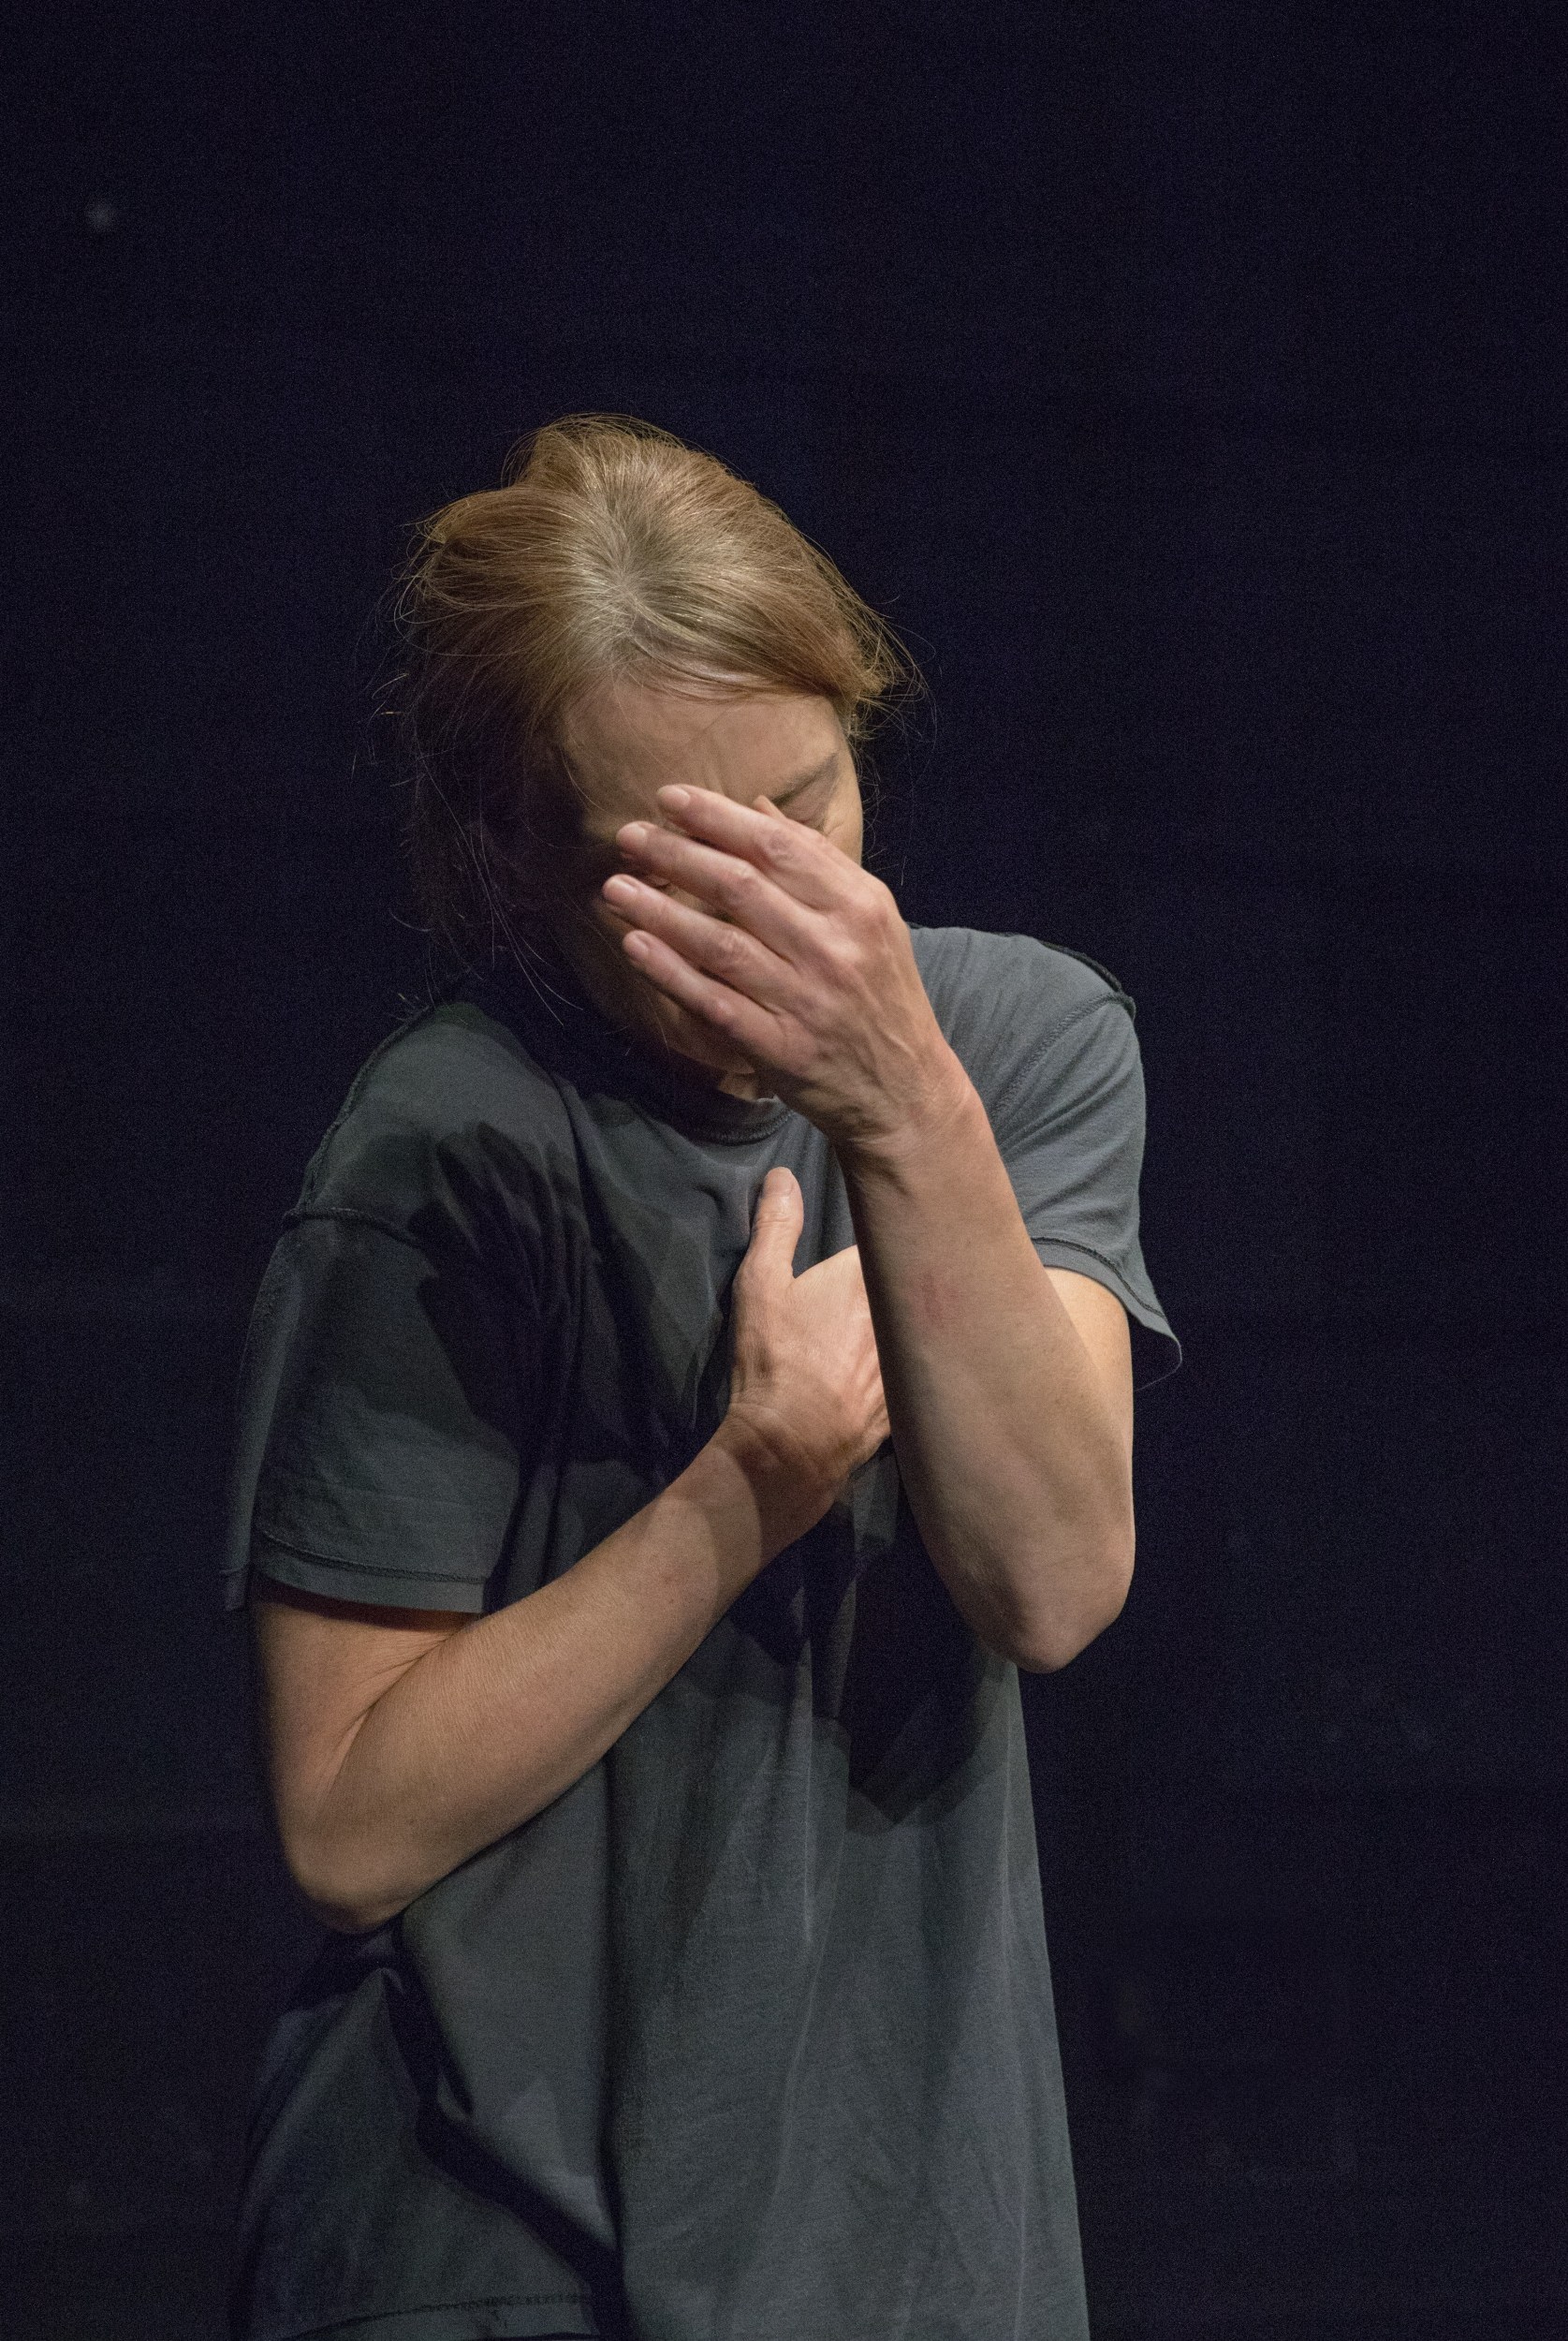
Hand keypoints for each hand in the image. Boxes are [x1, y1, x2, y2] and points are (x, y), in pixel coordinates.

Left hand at [600, 784, 968, 1154]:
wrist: (905, 1089)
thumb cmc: (880, 993)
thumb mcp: (871, 918)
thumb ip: (818, 860)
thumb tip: (759, 806)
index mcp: (857, 905)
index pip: (777, 846)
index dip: (718, 818)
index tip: (670, 798)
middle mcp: (833, 947)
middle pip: (741, 888)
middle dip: (677, 856)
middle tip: (629, 836)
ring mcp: (806, 999)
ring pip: (721, 944)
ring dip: (661, 912)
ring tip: (615, 887)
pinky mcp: (781, 1047)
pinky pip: (715, 1003)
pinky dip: (672, 973)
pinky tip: (634, 947)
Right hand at [724, 1167, 888, 1501]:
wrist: (793, 1447)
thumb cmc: (775, 1359)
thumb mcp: (762, 1285)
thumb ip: (776, 1226)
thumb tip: (784, 1175)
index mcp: (870, 1278)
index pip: (899, 1237)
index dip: (894, 1231)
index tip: (888, 1227)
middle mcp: (905, 1315)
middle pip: (919, 1281)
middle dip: (910, 1275)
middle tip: (899, 1271)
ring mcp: (911, 1361)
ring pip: (924, 1329)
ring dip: (915, 1324)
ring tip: (898, 1322)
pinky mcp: (909, 1401)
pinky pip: (918, 1375)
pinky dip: (913, 1370)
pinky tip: (903, 1374)